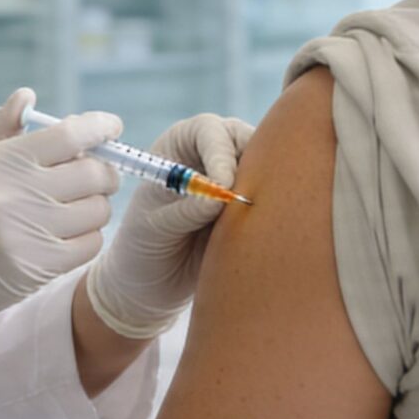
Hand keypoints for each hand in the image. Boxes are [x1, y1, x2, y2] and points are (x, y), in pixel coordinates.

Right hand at [0, 90, 122, 361]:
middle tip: (94, 172)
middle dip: (103, 169)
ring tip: (74, 205)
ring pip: (97, 210)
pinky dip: (86, 236)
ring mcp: (28, 234)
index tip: (110, 127)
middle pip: (94, 172)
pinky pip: (89, 244)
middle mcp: (14, 195)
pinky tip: (66, 232)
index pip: (70, 135)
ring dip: (95, 205)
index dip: (100, 127)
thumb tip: (29, 96)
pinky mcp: (37, 269)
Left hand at [81, 112, 254, 339]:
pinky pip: (276, 203)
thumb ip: (185, 211)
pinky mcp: (256, 209)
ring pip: (270, 172)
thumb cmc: (142, 249)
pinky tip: (265, 235)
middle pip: (250, 141)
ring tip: (255, 223)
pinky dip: (274, 215)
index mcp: (181, 145)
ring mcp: (240, 181)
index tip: (224, 185)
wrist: (151, 287)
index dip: (220, 152)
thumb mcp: (154, 229)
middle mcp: (214, 154)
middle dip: (256, 167)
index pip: (209, 130)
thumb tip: (222, 197)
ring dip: (268, 193)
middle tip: (250, 203)